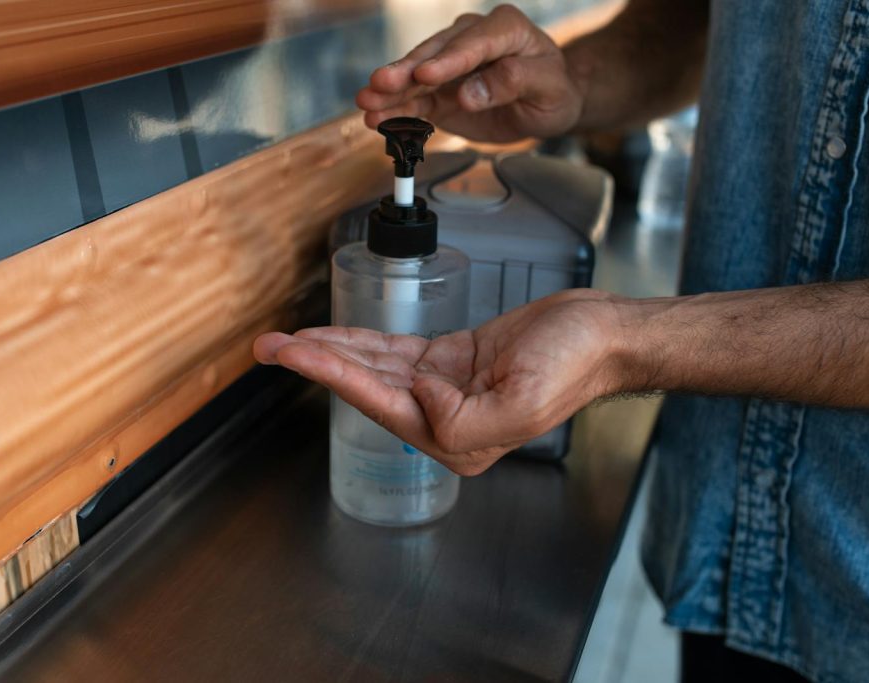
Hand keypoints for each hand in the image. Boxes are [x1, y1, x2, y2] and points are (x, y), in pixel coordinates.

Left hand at [253, 290, 626, 474]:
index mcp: (457, 438)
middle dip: (316, 364)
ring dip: (332, 352)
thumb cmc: (572, 365)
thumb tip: (420, 396)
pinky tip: (334, 335)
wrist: (599, 334)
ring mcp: (445, 389)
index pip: (378, 404)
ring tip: (287, 340)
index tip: (292, 354)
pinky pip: (396, 353)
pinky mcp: (450, 362)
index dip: (331, 375)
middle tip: (269, 347)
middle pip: (366, 388)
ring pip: (375, 369)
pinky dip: (363, 342)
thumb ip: (461, 420)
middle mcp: (445, 419)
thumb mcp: (521, 403)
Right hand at [356, 4, 583, 142]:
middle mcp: (471, 40)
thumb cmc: (552, 88)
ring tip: (366, 104)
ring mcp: (451, 65)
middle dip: (406, 71)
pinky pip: (416, 101)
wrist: (546, 102)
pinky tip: (376, 118)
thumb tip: (471, 92)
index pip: (472, 44)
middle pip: (434, 54)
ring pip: (416, 77)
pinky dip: (396, 110)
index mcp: (504, 29)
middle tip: (381, 83)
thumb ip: (512, 83)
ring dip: (390, 92)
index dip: (448, 60)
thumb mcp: (547, 86)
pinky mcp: (440, 91)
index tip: (426, 75)